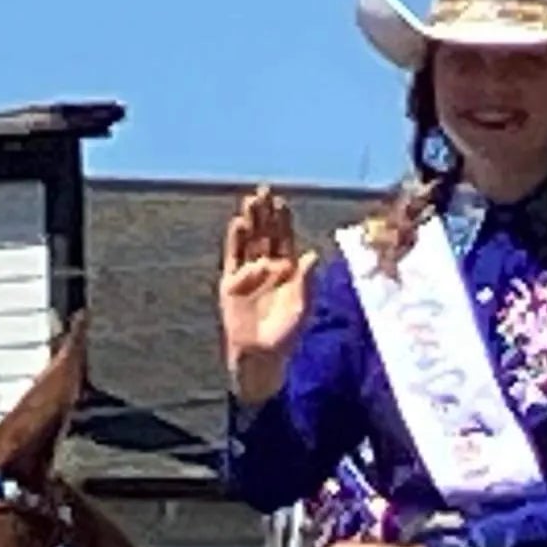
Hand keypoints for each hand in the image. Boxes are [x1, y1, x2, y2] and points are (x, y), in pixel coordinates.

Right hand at [217, 187, 314, 403]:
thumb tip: (315, 255)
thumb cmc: (286, 335)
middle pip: (266, 234)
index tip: (282, 202)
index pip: (286, 239)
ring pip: (249, 241)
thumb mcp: (302, 308)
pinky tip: (238, 224)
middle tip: (263, 191)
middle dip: (265, 214)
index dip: (283, 221)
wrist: (260, 355)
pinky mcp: (231, 282)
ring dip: (250, 222)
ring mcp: (249, 273)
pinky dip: (235, 241)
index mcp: (289, 271)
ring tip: (250, 201)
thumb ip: (307, 281)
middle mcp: (269, 267)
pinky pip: (234, 257)